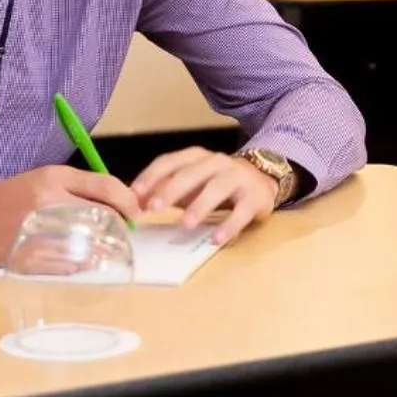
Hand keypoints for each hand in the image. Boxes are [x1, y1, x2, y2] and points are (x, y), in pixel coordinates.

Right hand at [0, 166, 141, 265]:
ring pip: (88, 243)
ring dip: (104, 251)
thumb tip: (115, 204)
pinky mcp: (27, 255)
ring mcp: (37, 229)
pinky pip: (67, 265)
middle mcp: (47, 200)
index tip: (136, 213)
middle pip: (102, 215)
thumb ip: (74, 189)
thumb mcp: (40, 181)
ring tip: (108, 253)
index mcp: (52, 177)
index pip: (105, 185)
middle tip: (122, 236)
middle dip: (119, 228)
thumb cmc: (4, 198)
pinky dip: (81, 266)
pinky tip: (84, 265)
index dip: (128, 201)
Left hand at [131, 147, 280, 244]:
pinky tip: (217, 239)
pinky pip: (242, 211)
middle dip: (171, 190)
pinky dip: (229, 225)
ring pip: (217, 188)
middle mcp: (217, 162)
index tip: (135, 193)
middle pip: (192, 173)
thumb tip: (136, 203)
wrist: (262, 181)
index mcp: (197, 157)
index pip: (170, 161)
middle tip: (154, 208)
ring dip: (199, 206)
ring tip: (185, 225)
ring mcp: (238, 177)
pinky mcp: (255, 196)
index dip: (152, 176)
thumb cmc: (217, 184)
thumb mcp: (190, 184)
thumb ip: (165, 191)